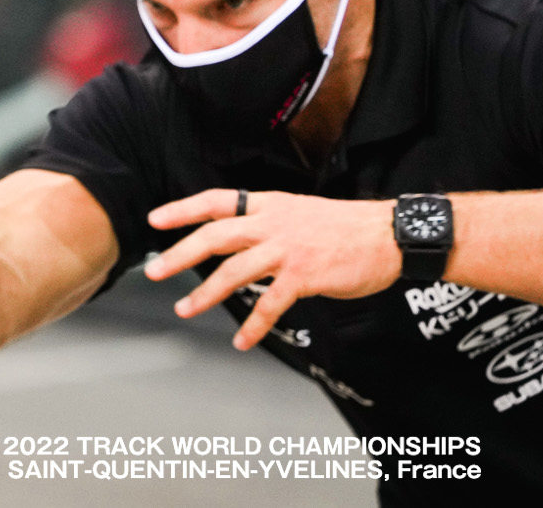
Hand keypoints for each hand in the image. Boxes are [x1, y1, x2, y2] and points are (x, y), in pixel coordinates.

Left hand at [145, 189, 400, 350]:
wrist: (389, 235)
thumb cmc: (345, 226)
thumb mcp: (299, 211)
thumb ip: (267, 220)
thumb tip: (239, 234)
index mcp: (268, 205)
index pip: (216, 201)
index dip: (183, 209)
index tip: (155, 219)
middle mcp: (272, 224)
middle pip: (215, 236)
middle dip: (180, 254)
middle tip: (153, 270)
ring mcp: (287, 250)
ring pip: (235, 271)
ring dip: (206, 294)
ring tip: (184, 309)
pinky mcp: (305, 276)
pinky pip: (270, 304)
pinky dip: (253, 325)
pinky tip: (241, 340)